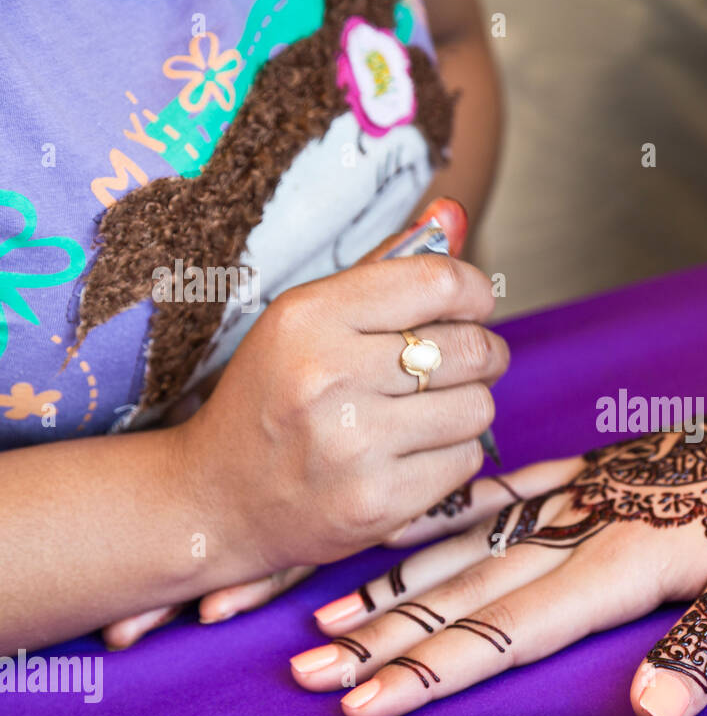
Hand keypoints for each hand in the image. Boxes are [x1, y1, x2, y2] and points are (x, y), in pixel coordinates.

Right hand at [101, 199, 503, 646]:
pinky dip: (453, 454)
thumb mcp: (306, 321)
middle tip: (467, 363)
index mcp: (309, 317)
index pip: (439, 282)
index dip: (474, 292)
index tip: (472, 306)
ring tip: (432, 411)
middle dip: (483, 354)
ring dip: (469, 407)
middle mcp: (329, 377)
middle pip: (471, 348)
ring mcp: (353, 445)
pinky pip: (465, 461)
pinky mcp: (377, 503)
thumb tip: (453, 213)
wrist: (215, 500)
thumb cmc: (270, 399)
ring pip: (478, 407)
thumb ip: (383, 268)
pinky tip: (414, 452)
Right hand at [289, 314, 706, 715]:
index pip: (510, 628)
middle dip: (388, 639)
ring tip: (333, 616)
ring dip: (399, 587)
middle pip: (467, 592)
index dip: (436, 671)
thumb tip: (653, 707)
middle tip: (316, 670)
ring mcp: (586, 496)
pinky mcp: (598, 473)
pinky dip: (454, 517)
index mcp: (623, 560)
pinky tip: (414, 531)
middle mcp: (587, 526)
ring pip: (470, 546)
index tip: (369, 701)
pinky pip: (508, 493)